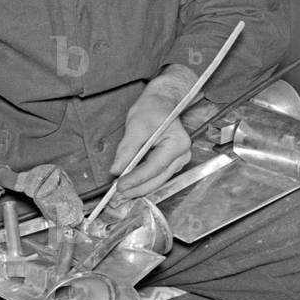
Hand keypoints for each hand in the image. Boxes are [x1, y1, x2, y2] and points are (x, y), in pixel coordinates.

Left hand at [110, 73, 194, 199]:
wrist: (162, 102)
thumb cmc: (152, 109)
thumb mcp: (136, 125)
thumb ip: (127, 149)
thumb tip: (116, 170)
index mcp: (178, 143)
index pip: (155, 167)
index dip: (136, 179)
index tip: (119, 186)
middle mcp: (183, 155)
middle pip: (158, 178)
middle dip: (136, 189)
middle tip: (116, 197)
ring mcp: (179, 161)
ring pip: (157, 181)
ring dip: (139, 188)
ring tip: (120, 194)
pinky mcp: (172, 164)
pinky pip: (157, 177)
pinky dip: (143, 182)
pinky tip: (129, 186)